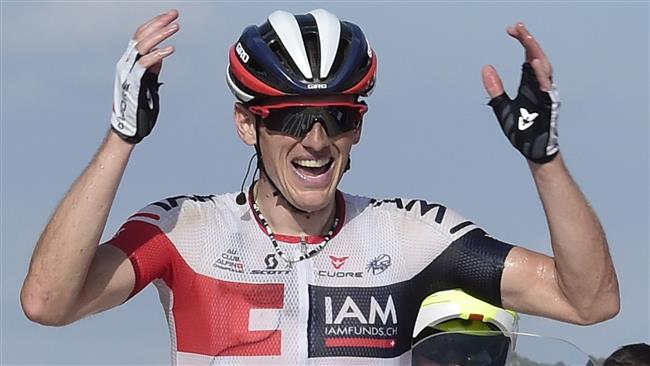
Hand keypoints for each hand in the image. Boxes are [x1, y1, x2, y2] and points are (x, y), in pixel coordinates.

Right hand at [110, 10, 179, 143]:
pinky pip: (145, 64)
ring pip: (142, 45)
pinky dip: (158, 54)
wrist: (128, 128)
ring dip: (160, 34)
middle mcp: (126, 63)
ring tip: (176, 26)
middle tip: (174, 14)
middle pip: (141, 35)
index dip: (155, 24)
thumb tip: (160, 55)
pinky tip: (171, 49)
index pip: (141, 35)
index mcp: (129, 61)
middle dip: (159, 22)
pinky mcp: (133, 82)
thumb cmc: (138, 108)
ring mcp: (127, 72)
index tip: (170, 16)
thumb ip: (152, 68)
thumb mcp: (147, 82)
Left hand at [482, 23, 559, 163]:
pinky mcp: (548, 106)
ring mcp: (546, 95)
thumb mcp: (501, 107)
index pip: (528, 56)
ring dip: (535, 52)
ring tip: (525, 37)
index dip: (522, 42)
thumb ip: (495, 88)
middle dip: (528, 41)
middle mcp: (540, 86)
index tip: (511, 29)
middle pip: (536, 57)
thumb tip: (486, 68)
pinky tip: (532, 61)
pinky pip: (545, 87)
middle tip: (517, 26)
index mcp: (531, 84)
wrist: (533, 152)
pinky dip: (540, 74)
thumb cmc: (521, 131)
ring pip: (543, 68)